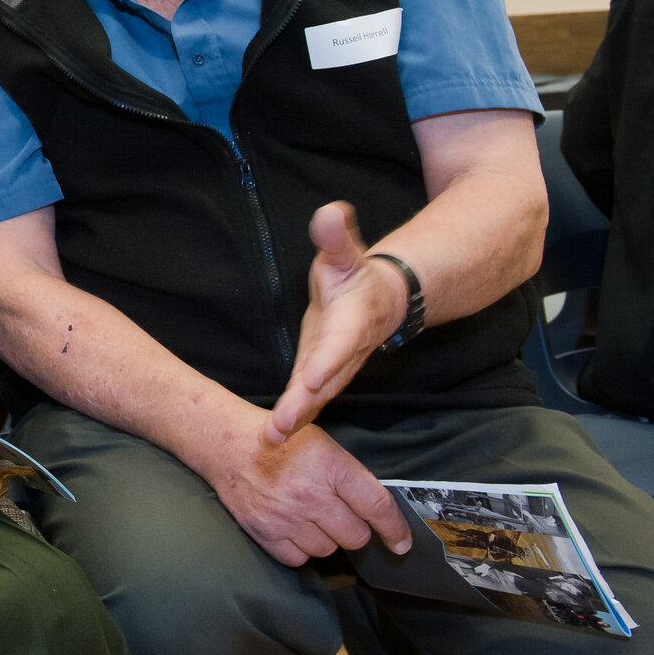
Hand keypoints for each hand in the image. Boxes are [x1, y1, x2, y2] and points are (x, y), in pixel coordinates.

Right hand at [206, 413, 410, 565]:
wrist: (227, 444)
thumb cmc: (282, 444)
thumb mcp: (324, 446)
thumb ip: (352, 478)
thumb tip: (381, 518)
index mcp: (329, 466)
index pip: (376, 506)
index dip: (395, 529)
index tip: (401, 543)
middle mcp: (309, 494)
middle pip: (355, 536)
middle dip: (353, 528)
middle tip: (337, 514)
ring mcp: (285, 516)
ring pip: (328, 550)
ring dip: (325, 538)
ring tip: (309, 516)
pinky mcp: (264, 532)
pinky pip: (299, 558)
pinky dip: (301, 548)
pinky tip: (293, 527)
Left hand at [265, 203, 408, 443]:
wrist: (382, 299)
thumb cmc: (356, 275)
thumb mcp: (345, 253)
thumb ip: (335, 238)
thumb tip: (329, 213)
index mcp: (353, 323)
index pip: (339, 345)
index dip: (326, 362)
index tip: (309, 380)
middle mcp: (345, 352)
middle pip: (325, 382)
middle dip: (303, 404)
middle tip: (280, 426)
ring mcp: (334, 368)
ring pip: (316, 398)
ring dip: (295, 420)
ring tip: (270, 441)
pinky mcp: (321, 376)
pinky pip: (308, 401)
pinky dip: (293, 421)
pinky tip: (271, 440)